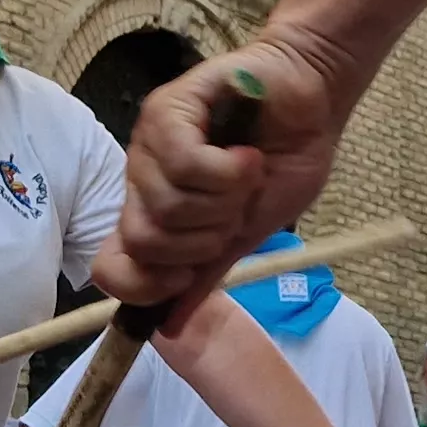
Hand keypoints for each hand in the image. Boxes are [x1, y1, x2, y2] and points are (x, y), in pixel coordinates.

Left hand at [93, 37, 345, 307]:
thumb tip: (170, 327)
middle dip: (203, 239)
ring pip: (166, 206)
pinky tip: (248, 155)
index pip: (113, 265)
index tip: (191, 273)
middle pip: (145, 241)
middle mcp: (143, 183)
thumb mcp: (249, 232)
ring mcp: (149, 145)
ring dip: (224, 200)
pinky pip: (184, 165)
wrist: (313, 99)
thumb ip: (208, 272)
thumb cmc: (285, 160)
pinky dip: (228, 171)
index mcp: (156, 215)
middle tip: (236, 209)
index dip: (145, 284)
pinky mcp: (168, 109)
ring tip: (248, 173)